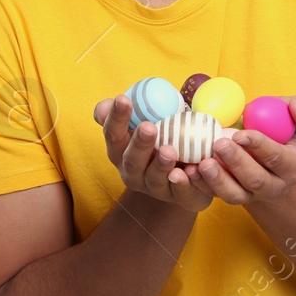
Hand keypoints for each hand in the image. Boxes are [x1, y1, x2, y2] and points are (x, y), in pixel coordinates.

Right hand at [93, 96, 214, 212]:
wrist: (184, 170)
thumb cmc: (159, 137)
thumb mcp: (143, 121)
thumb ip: (127, 111)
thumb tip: (106, 104)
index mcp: (120, 151)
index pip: (113, 134)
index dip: (116, 118)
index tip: (123, 99)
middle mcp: (133, 172)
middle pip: (132, 161)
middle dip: (139, 145)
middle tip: (148, 127)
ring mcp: (154, 188)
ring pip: (154, 179)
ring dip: (160, 165)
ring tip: (169, 151)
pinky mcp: (178, 197)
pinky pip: (180, 192)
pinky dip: (184, 182)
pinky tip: (190, 171)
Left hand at [190, 96, 295, 205]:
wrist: (266, 153)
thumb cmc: (280, 129)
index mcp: (292, 166)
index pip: (277, 158)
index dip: (259, 146)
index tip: (241, 133)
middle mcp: (273, 186)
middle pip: (255, 179)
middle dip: (236, 162)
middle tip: (217, 144)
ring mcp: (251, 195)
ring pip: (235, 194)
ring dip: (217, 180)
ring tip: (201, 163)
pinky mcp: (230, 196)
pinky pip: (214, 196)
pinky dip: (200, 185)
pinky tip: (187, 171)